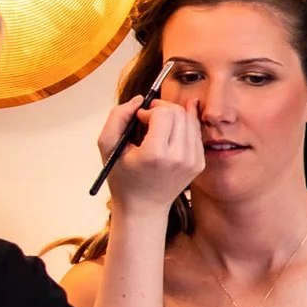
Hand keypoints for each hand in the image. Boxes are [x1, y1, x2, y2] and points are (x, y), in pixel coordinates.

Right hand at [97, 94, 203, 211]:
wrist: (143, 207)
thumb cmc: (122, 177)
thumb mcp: (107, 146)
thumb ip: (118, 117)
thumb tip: (139, 99)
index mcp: (156, 154)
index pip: (163, 113)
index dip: (148, 110)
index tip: (139, 119)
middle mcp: (179, 158)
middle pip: (179, 113)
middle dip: (161, 109)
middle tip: (148, 119)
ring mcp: (193, 161)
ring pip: (189, 119)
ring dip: (173, 116)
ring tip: (157, 128)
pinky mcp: (199, 163)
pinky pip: (195, 132)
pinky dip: (182, 127)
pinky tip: (169, 132)